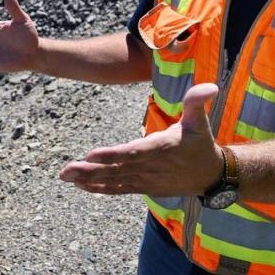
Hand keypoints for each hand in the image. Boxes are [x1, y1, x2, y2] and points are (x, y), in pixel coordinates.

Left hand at [59, 84, 223, 195]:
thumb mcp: (200, 121)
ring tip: (65, 176)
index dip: (113, 155)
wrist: (210, 176)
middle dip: (90, 170)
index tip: (91, 155)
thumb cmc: (200, 143)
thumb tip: (210, 86)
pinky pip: (118, 189)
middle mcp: (150, 167)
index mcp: (162, 148)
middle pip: (117, 169)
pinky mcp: (142, 187)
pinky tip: (80, 185)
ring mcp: (145, 179)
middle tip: (66, 170)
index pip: (134, 152)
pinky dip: (99, 188)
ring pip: (113, 181)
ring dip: (89, 179)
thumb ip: (196, 102)